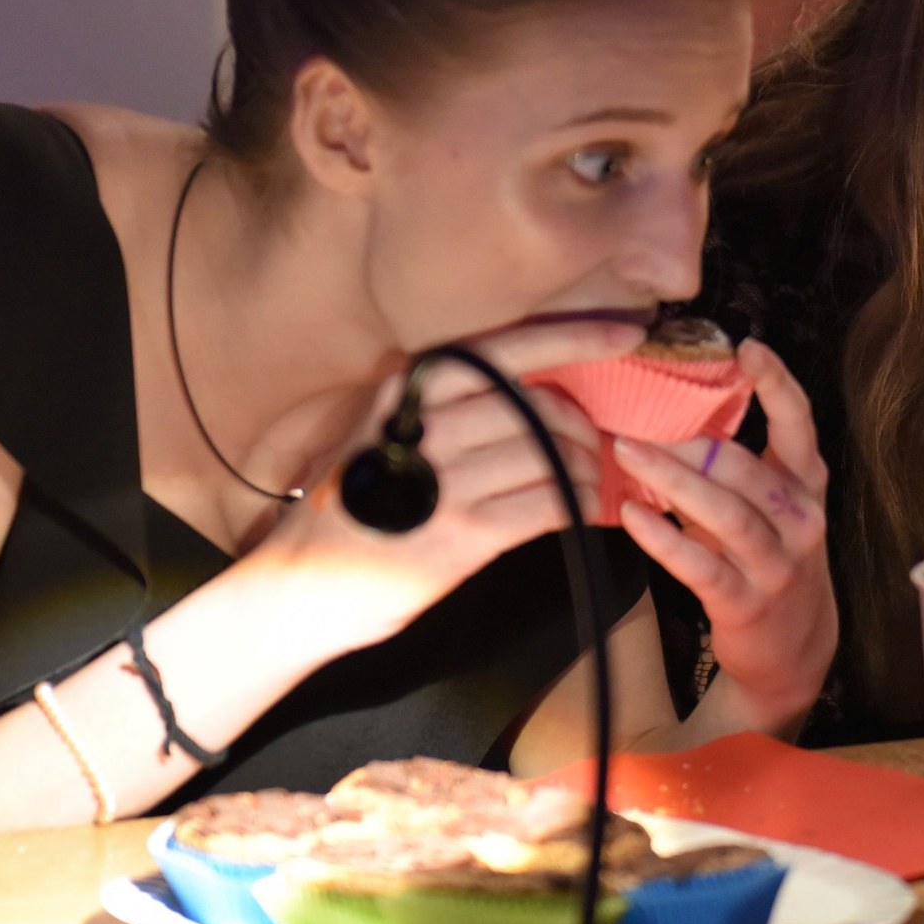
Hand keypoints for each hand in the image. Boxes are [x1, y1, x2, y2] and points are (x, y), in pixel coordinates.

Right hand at [262, 313, 644, 651]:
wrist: (300, 588)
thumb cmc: (352, 508)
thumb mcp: (381, 435)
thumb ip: (441, 408)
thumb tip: (531, 391)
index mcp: (406, 391)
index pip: (504, 350)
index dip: (572, 339)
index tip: (624, 335)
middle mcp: (425, 425)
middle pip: (538, 405)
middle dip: (582, 424)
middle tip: (597, 442)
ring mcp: (444, 482)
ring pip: (552, 453)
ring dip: (587, 465)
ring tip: (594, 477)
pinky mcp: (462, 536)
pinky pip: (549, 504)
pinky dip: (581, 503)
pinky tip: (590, 509)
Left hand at [606, 339, 834, 728]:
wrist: (795, 648)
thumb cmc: (770, 558)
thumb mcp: (772, 505)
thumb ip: (738, 462)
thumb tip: (672, 406)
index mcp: (806, 485)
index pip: (800, 424)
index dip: (776, 383)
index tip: (746, 347)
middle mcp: (800, 521)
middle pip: (747, 469)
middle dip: (692, 440)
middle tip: (637, 414)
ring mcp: (775, 564)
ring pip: (726, 514)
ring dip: (673, 480)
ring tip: (626, 450)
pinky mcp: (745, 603)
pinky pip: (701, 566)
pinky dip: (664, 540)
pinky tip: (632, 515)